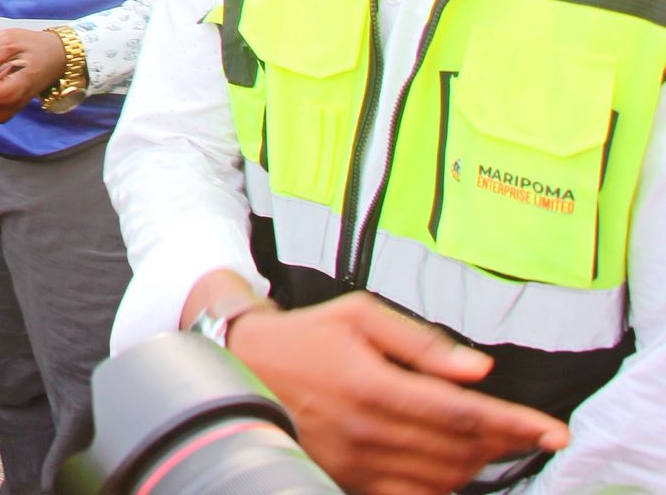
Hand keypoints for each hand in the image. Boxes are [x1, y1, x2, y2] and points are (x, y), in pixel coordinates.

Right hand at [206, 280, 567, 493]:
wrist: (241, 367)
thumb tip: (479, 370)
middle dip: (502, 442)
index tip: (555, 433)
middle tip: (523, 430)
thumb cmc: (303, 337)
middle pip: (461, 450)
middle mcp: (368, 431)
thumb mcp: (359, 317)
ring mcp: (357, 464)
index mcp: (375, 385)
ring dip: (474, 464)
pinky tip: (447, 464)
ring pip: (443, 478)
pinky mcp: (347, 481)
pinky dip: (442, 485)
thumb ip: (422, 343)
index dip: (517, 425)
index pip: (465, 414)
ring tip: (483, 442)